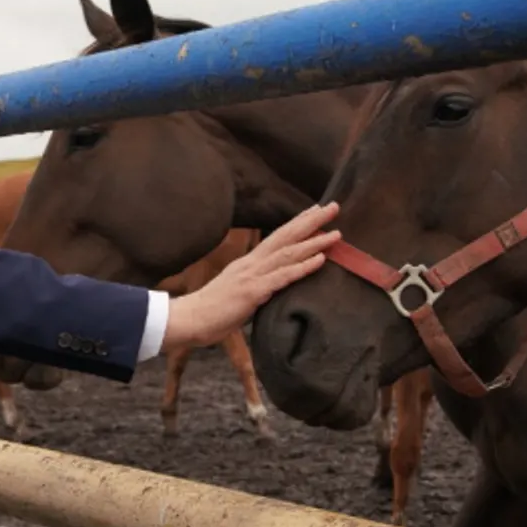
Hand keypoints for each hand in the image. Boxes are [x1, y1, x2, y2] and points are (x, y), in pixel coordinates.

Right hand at [162, 203, 340, 350]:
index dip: (297, 223)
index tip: (316, 210)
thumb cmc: (211, 312)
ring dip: (314, 242)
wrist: (189, 320)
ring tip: (336, 233)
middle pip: (286, 237)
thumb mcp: (237, 292)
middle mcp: (251, 263)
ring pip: (288, 253)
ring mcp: (252, 276)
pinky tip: (321, 259)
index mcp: (248, 263)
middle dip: (312, 221)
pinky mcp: (253, 292)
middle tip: (334, 207)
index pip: (276, 237)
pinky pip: (283, 277)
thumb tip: (270, 287)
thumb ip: (254, 286)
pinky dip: (303, 266)